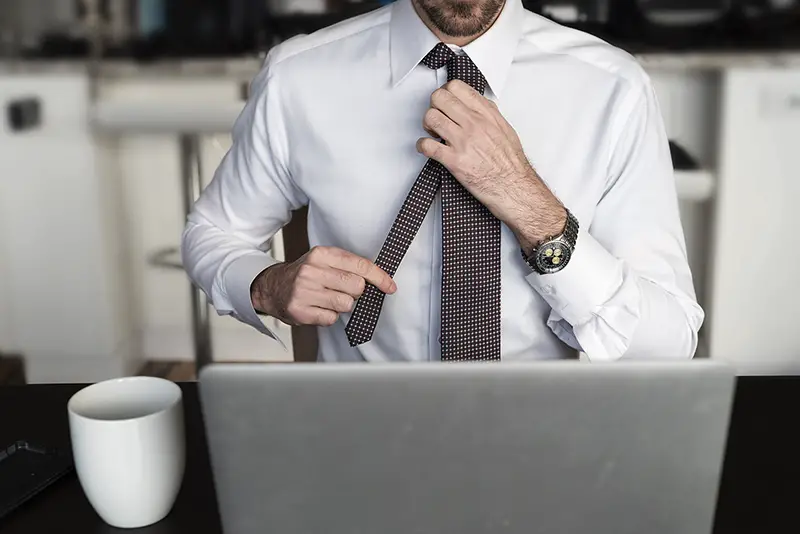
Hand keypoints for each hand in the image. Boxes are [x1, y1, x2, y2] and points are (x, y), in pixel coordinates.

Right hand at [251, 246, 396, 326]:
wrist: (272, 287)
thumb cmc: (305, 274)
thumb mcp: (324, 260)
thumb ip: (349, 266)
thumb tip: (380, 280)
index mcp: (321, 254)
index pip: (360, 265)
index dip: (379, 277)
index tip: (389, 286)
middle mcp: (312, 271)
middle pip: (357, 286)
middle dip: (356, 292)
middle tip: (343, 290)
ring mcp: (304, 291)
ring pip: (346, 304)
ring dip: (342, 305)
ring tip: (328, 298)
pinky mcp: (300, 311)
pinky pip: (332, 318)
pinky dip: (329, 315)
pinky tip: (318, 307)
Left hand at [417, 80, 565, 251]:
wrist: (513, 187)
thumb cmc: (511, 163)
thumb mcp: (505, 129)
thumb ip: (490, 114)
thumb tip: (479, 104)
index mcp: (486, 115)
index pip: (456, 87)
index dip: (446, 92)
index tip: (445, 101)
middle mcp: (473, 125)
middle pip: (439, 98)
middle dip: (434, 106)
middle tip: (437, 116)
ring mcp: (463, 142)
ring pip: (431, 118)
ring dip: (427, 124)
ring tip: (433, 132)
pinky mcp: (454, 161)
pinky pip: (427, 146)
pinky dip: (422, 146)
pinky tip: (427, 148)